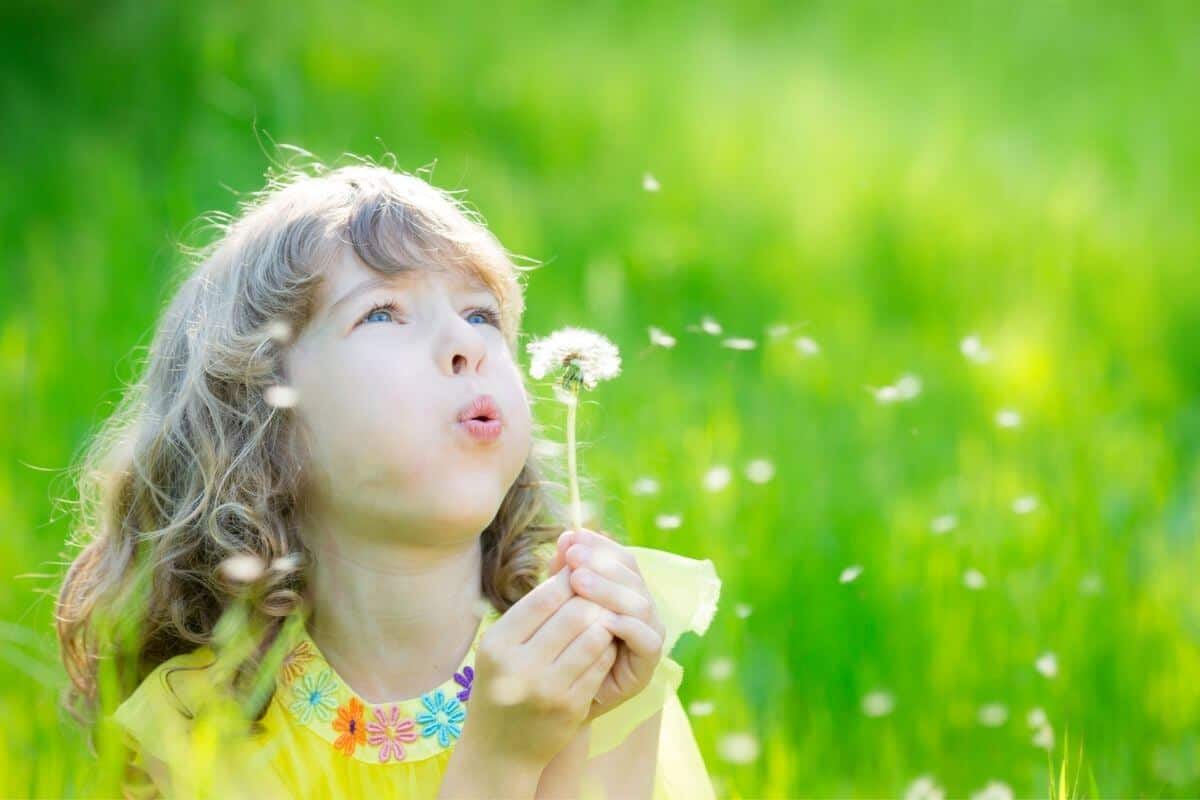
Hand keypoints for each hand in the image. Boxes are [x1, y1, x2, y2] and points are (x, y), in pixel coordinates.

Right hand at [461, 566, 619, 772]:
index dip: (569, 579)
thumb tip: (568, 553)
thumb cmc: (502, 684)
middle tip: (600, 592)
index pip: (543, 598)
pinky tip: (604, 645)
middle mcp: (519, 667)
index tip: (582, 571)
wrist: (498, 750)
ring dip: (604, 622)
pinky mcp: (571, 707)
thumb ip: (533, 605)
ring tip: (603, 616)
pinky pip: (601, 664)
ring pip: (594, 637)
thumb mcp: (503, 645)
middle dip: (593, 598)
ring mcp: (547, 690)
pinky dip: (607, 649)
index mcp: (498, 645)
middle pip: (574, 614)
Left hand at [549, 528, 666, 721]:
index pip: (620, 557)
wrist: (557, 703)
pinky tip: (603, 619)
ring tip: (578, 581)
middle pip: (631, 575)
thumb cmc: (556, 649)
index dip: (598, 545)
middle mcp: (640, 608)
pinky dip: (627, 625)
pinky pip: (646, 639)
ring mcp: (648, 634)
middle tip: (573, 557)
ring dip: (609, 589)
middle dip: (601, 562)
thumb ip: (563, 574)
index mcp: (623, 589)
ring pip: (639, 603)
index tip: (571, 537)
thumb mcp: (556, 607)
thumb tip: (566, 537)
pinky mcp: (648, 664)